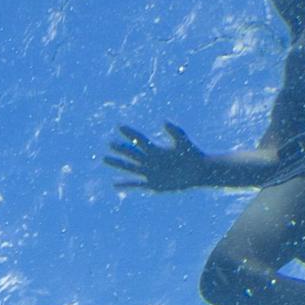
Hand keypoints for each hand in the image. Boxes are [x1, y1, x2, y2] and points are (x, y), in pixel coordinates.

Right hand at [103, 122, 218, 193]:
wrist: (199, 171)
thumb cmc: (192, 154)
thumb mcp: (183, 142)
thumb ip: (174, 131)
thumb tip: (164, 120)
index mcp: (156, 148)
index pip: (139, 139)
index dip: (129, 132)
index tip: (119, 125)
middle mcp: (150, 159)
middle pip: (131, 153)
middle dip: (120, 148)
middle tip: (108, 142)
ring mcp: (150, 172)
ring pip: (130, 167)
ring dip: (117, 163)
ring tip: (105, 158)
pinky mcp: (152, 184)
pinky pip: (136, 184)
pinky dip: (125, 184)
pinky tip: (114, 184)